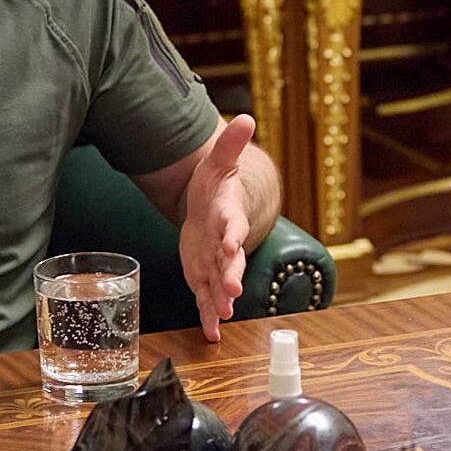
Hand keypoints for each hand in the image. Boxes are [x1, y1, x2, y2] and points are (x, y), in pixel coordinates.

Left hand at [180, 114, 256, 341]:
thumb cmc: (215, 185)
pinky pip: (206, 299)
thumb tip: (246, 117)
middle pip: (230, 262)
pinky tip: (211, 333)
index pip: (232, 226)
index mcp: (228, 216)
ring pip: (220, 285)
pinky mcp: (204, 276)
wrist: (210, 206)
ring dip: (222, 301)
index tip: (232, 244)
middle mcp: (225, 244)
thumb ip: (230, 145)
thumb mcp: (217, 163)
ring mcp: (215, 263)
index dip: (232, 235)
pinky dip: (209, 316)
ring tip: (224, 317)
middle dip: (231, 277)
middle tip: (233, 292)